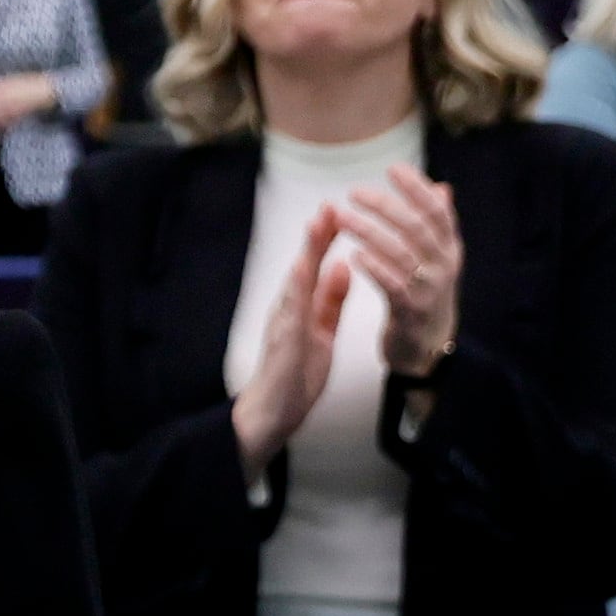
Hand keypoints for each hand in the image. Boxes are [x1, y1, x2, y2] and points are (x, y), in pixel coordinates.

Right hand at [229, 204, 348, 479]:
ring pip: (296, 281)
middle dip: (316, 235)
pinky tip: (302, 268)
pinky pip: (291, 311)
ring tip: (317, 224)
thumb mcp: (321, 330)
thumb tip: (341, 267)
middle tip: (329, 203)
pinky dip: (296, 287)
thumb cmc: (296, 375)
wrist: (274, 412)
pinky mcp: (285, 341)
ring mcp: (284, 323)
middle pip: (304, 265)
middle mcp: (288, 309)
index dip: (325, 238)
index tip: (336, 210)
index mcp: (301, 307)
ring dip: (306, 251)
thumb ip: (329, 300)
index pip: (315, 266)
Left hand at [336, 165, 462, 378]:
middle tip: (355, 192)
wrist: (426, 348)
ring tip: (343, 218)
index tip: (393, 168)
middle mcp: (444, 266)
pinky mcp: (411, 311)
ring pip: (400, 253)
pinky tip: (354, 255)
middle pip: (417, 228)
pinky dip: (374, 268)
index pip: (437, 211)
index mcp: (449, 249)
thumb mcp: (437, 260)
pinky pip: (392, 285)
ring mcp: (429, 289)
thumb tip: (442, 188)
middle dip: (386, 206)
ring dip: (370, 232)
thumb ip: (437, 226)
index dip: (417, 188)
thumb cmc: (425, 296)